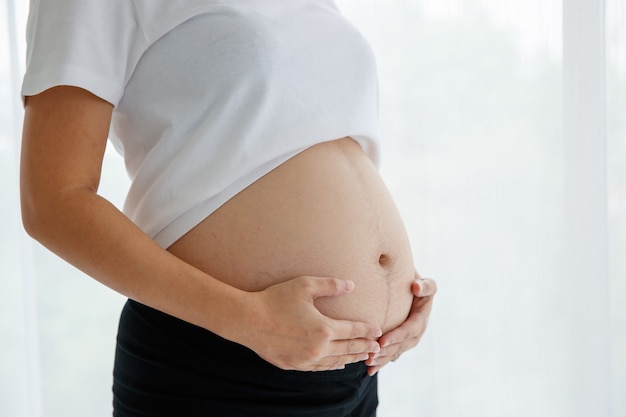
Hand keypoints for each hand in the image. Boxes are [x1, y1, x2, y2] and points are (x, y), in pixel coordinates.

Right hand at [244, 276, 382, 371]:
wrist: (248, 320)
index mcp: (324, 329)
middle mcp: (318, 348)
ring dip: (351, 359)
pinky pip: (319, 368)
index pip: (353, 330)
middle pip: (348, 349)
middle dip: (364, 347)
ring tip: (362, 357)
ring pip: (335, 362)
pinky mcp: (294, 365)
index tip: (377, 330)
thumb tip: (351, 285)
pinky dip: (332, 366)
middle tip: (376, 347)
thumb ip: (330, 285)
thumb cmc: (275, 299)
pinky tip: (337, 364)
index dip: (367, 330)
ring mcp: (306, 360)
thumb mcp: (304, 286)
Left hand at [365, 275, 436, 375]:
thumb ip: (425, 285)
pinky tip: (369, 370)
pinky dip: (381, 362)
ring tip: (368, 363)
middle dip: (387, 351)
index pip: (410, 329)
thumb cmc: (415, 282)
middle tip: (371, 356)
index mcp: (422, 317)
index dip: (397, 336)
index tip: (382, 341)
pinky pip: (392, 354)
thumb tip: (416, 287)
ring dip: (383, 359)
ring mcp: (409, 338)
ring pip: (396, 352)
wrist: (411, 287)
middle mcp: (417, 331)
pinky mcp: (400, 342)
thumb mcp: (424, 282)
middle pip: (402, 345)